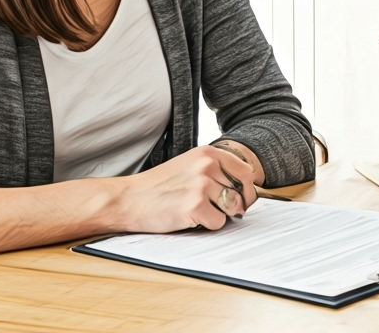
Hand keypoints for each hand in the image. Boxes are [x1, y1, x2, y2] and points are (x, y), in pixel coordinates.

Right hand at [109, 145, 258, 232]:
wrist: (128, 199)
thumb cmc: (159, 185)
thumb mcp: (189, 164)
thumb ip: (217, 169)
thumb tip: (250, 185)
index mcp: (208, 153)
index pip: (247, 172)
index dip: (247, 188)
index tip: (239, 196)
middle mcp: (207, 166)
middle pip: (244, 192)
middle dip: (236, 204)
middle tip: (217, 207)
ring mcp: (201, 186)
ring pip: (233, 208)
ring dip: (220, 214)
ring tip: (197, 209)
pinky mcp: (194, 207)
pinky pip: (219, 222)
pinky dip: (207, 225)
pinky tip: (189, 217)